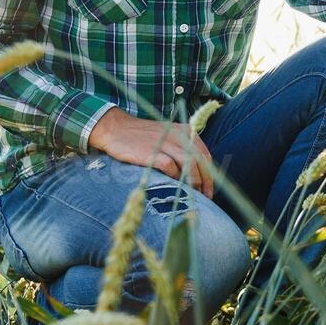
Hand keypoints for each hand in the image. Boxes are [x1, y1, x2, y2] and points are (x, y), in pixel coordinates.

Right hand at [88, 108, 214, 197]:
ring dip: (194, 181)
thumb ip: (182, 149)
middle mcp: (178, 135)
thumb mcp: (167, 136)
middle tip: (206, 196)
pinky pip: (170, 166)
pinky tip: (176, 186)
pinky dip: (176, 177)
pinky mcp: (151, 152)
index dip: (210, 173)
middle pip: (200, 160)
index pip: (204, 154)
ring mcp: (164, 143)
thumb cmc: (142, 136)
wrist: (115, 128)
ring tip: (194, 194)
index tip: (209, 188)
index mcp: (185, 131)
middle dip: (206, 180)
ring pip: (189, 163)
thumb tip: (196, 173)